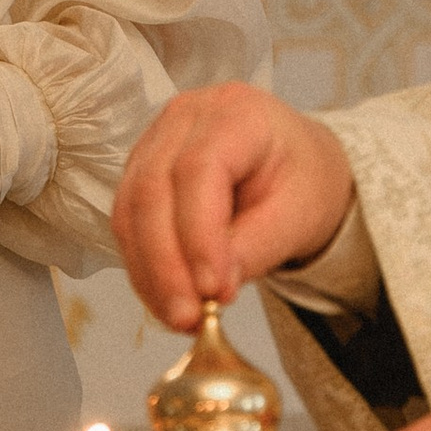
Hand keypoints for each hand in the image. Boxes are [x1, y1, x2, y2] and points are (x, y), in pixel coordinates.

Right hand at [112, 85, 355, 331]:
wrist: (296, 165)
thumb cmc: (303, 178)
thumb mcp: (299, 214)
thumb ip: (256, 248)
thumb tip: (211, 288)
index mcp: (236, 113)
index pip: (198, 170)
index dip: (198, 234)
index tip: (213, 289)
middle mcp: (186, 117)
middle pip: (152, 189)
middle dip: (166, 263)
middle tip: (188, 316)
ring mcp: (157, 140)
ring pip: (130, 210)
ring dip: (149, 272)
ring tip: (180, 317)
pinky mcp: (141, 171)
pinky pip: (128, 222)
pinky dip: (144, 267)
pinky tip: (166, 300)